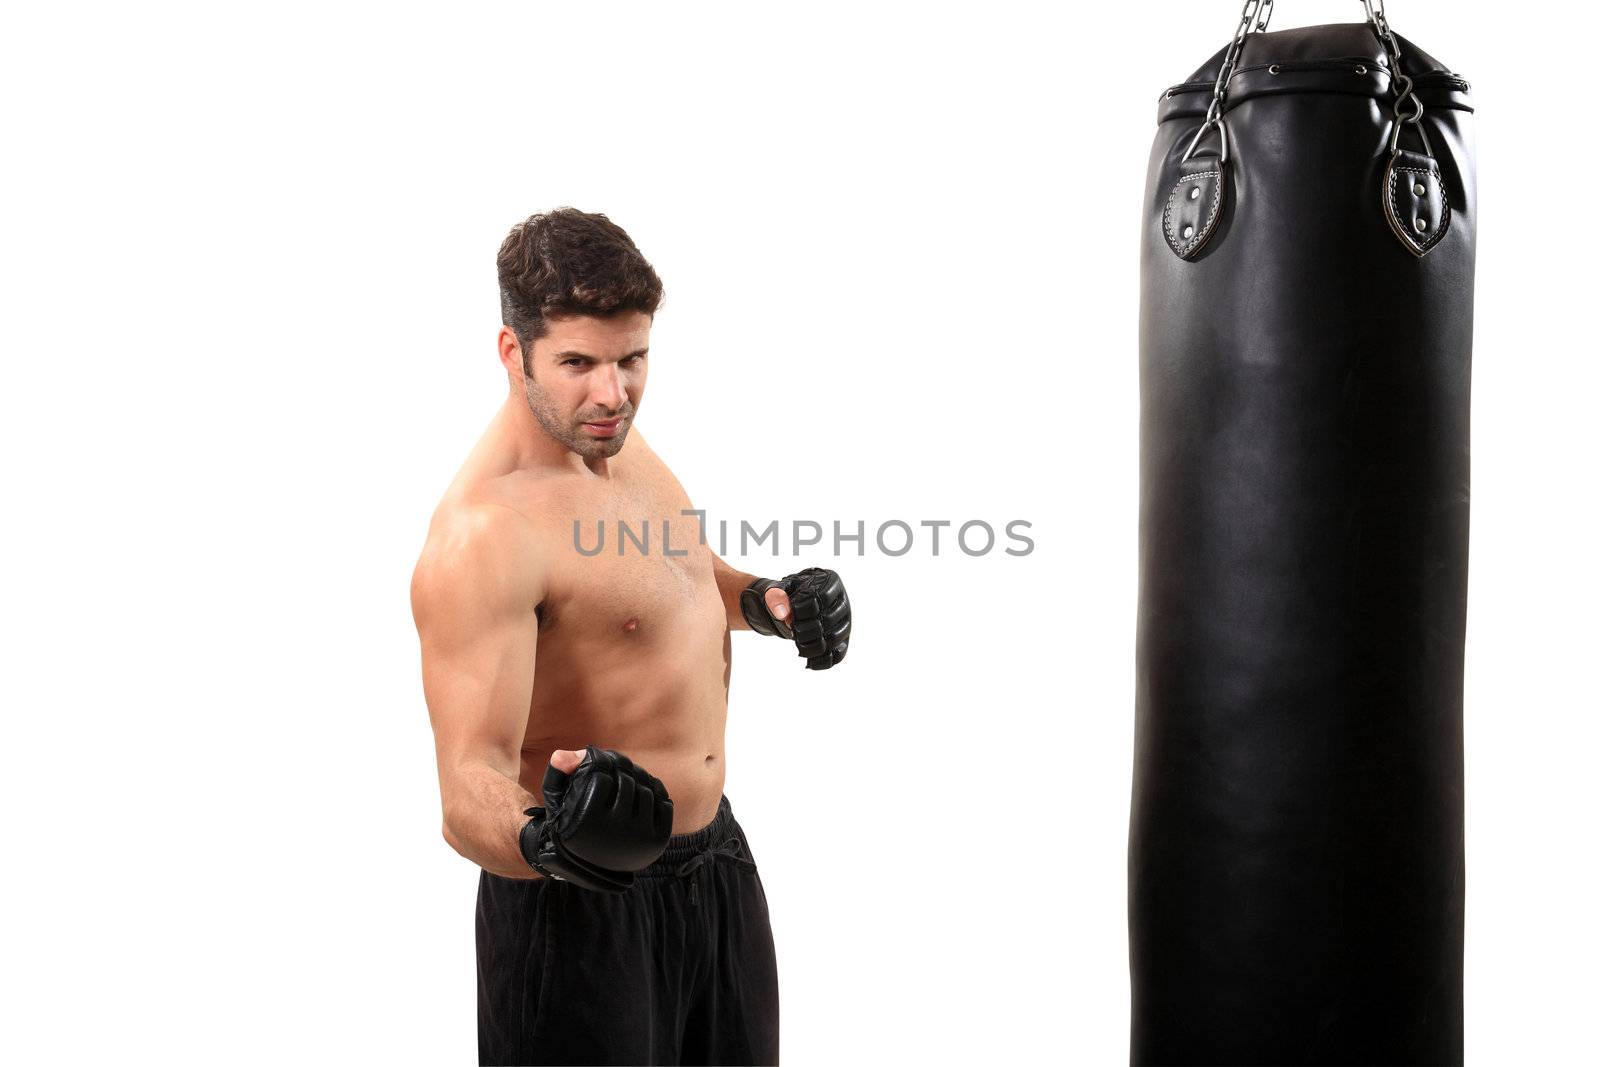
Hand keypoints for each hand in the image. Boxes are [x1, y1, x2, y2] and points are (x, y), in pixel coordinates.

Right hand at [519, 746, 673, 890]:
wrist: (598, 864)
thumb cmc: (578, 823)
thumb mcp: (560, 799)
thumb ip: (558, 773)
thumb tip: (560, 755)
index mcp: (583, 824)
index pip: (601, 775)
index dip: (601, 765)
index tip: (600, 767)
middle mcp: (611, 834)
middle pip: (626, 780)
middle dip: (622, 770)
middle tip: (617, 769)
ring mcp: (636, 840)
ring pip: (647, 790)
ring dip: (640, 782)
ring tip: (628, 785)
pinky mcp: (656, 843)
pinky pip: (665, 803)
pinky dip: (658, 795)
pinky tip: (643, 798)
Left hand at [740, 567, 850, 669]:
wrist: (792, 606)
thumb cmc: (785, 595)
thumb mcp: (777, 590)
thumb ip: (776, 597)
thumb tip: (783, 614)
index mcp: (829, 581)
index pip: (821, 598)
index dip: (803, 609)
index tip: (791, 613)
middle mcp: (842, 600)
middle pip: (828, 620)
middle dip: (806, 629)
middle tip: (792, 631)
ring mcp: (845, 621)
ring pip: (834, 639)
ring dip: (812, 646)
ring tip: (797, 644)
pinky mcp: (842, 639)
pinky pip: (838, 654)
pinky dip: (824, 661)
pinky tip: (809, 663)